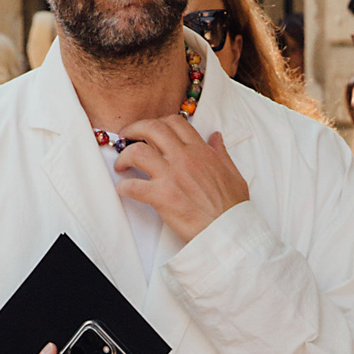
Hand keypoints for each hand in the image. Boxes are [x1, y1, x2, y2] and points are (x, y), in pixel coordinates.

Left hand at [113, 119, 247, 243]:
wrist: (230, 231)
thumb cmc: (232, 207)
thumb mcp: (232, 173)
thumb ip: (220, 152)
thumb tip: (215, 136)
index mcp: (200, 151)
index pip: (174, 123)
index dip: (158, 123)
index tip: (150, 132)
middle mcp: (184, 158)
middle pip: (152, 129)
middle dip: (134, 129)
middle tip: (126, 137)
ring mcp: (171, 176)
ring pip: (137, 152)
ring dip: (124, 156)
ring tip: (121, 165)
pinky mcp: (161, 197)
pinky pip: (133, 186)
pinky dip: (123, 187)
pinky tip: (124, 189)